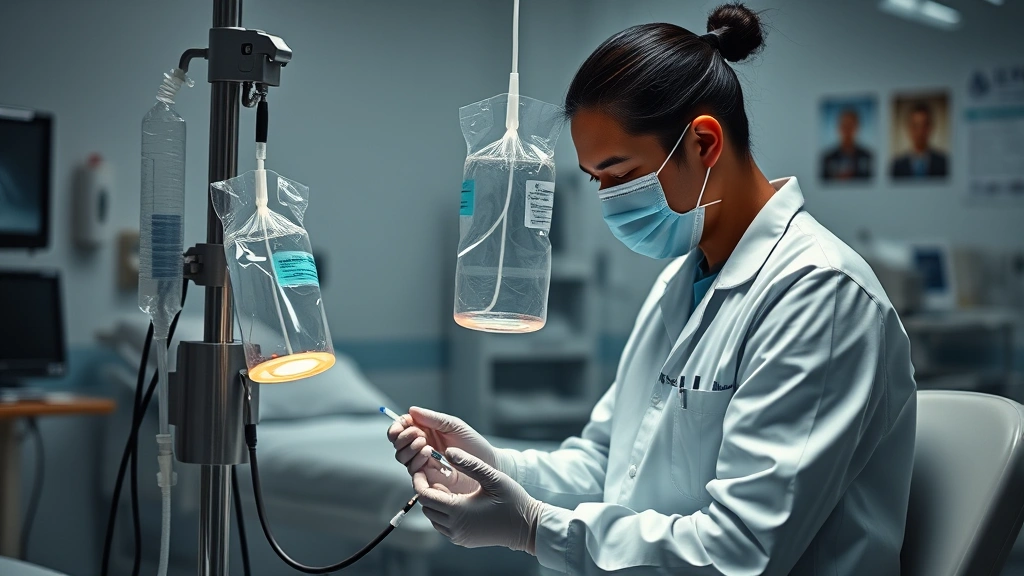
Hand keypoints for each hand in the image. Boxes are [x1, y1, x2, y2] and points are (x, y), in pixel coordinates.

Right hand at [387, 406, 504, 475]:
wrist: (488, 466)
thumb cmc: (474, 444)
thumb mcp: (454, 426)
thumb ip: (433, 419)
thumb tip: (411, 411)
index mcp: (426, 431)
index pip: (403, 427)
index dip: (398, 426)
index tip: (401, 425)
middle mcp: (421, 446)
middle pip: (398, 442)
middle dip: (403, 437)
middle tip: (419, 435)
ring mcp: (423, 462)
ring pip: (401, 456)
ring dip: (409, 448)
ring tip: (425, 445)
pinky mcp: (427, 477)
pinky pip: (412, 470)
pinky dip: (416, 460)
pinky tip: (428, 454)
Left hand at [414, 447, 543, 553]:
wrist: (527, 528)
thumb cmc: (513, 501)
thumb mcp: (492, 477)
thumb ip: (469, 463)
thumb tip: (448, 451)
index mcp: (458, 511)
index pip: (425, 496)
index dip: (420, 480)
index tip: (422, 467)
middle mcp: (454, 527)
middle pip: (426, 506)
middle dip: (426, 489)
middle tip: (433, 472)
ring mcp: (457, 536)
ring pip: (433, 517)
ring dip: (434, 501)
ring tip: (445, 484)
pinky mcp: (463, 540)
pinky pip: (442, 525)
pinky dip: (442, 512)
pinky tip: (455, 498)